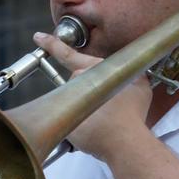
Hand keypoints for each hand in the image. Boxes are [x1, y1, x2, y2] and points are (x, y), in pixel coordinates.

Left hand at [35, 31, 150, 159]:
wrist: (125, 140)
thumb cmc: (132, 113)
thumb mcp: (139, 83)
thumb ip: (131, 70)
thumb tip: (130, 68)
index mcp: (93, 70)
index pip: (68, 54)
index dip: (52, 44)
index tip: (39, 37)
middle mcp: (78, 83)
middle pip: (79, 82)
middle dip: (92, 91)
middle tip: (109, 107)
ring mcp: (70, 103)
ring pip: (76, 101)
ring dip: (89, 108)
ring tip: (106, 121)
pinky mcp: (66, 122)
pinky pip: (73, 121)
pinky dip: (84, 126)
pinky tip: (98, 131)